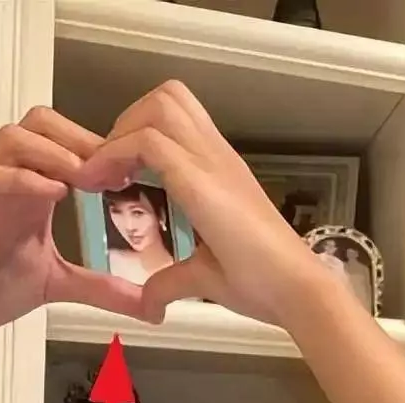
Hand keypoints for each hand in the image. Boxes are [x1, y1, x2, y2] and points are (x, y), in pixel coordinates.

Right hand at [0, 108, 148, 348]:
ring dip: (54, 151)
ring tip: (86, 176)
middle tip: (111, 165)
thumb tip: (151, 306)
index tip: (130, 169)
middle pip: (39, 124)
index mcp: (33, 190)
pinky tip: (53, 193)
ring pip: (13, 138)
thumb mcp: (61, 284)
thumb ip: (104, 288)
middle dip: (79, 137)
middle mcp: (9, 181)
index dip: (98, 146)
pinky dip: (23, 178)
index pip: (63, 142)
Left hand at [79, 81, 342, 327]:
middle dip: (127, 122)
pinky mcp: (202, 181)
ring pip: (160, 106)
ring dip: (123, 132)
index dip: (139, 133)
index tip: (116, 177)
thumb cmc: (266, 284)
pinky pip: (147, 142)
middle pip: (169, 96)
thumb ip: (171, 282)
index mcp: (221, 173)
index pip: (179, 118)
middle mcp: (218, 158)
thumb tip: (150, 304)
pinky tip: (106, 188)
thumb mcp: (206, 277)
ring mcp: (213, 164)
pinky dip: (115, 156)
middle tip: (113, 168)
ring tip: (109, 174)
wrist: (297, 291)